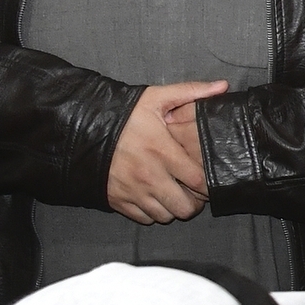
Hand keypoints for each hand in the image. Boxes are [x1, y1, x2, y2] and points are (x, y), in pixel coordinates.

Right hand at [107, 82, 225, 223]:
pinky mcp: (117, 200)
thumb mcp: (155, 97)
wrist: (80, 126)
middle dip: (194, 203)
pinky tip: (154, 198)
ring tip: (174, 194)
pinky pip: (143, 219)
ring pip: (165, 216)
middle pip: (184, 207)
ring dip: (173, 208)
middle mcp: (149, 176)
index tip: (208, 181)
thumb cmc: (122, 113)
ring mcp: (132, 191)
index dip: (208, 185)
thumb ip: (191, 92)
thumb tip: (223, 86)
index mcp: (163, 152)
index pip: (198, 182)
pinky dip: (152, 212)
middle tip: (193, 192)